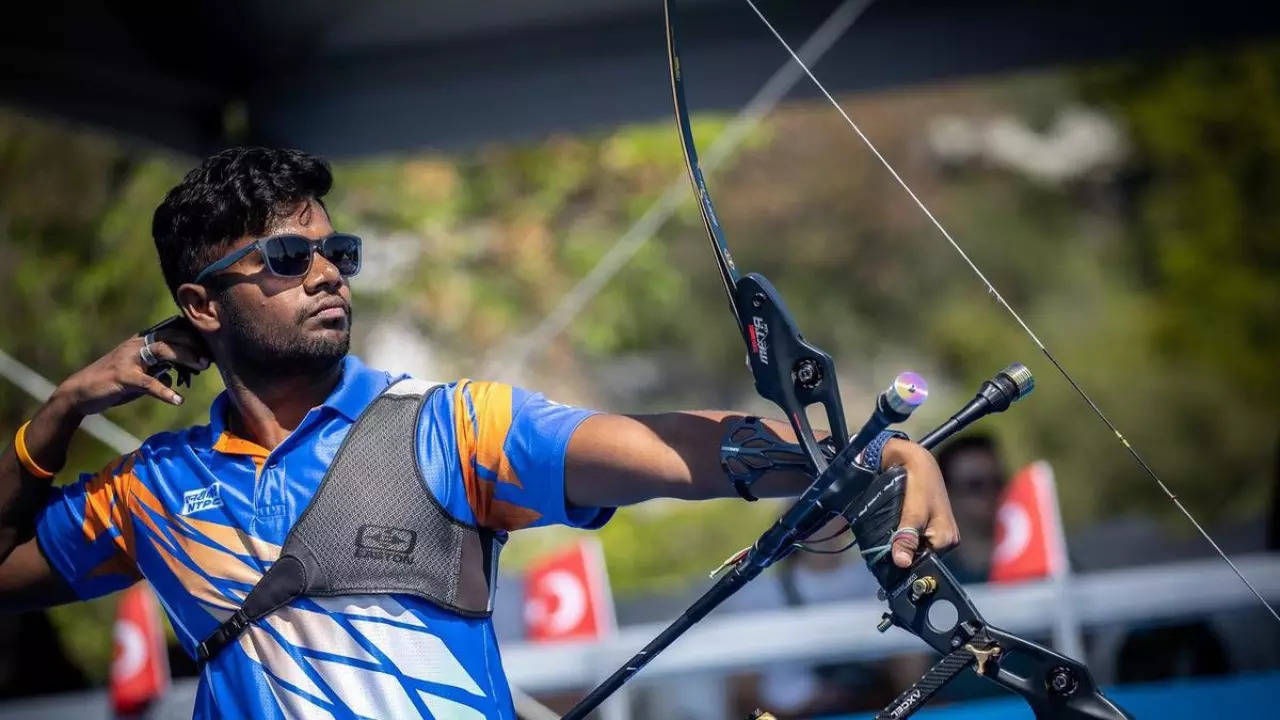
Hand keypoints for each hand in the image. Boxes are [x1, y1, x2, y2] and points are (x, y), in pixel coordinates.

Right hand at [54, 323, 210, 415]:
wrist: (80, 392)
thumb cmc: (114, 383)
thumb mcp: (140, 373)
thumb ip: (159, 370)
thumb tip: (180, 375)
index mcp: (141, 341)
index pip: (172, 330)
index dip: (193, 336)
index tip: (211, 346)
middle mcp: (136, 345)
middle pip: (171, 336)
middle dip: (194, 345)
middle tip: (210, 359)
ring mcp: (129, 359)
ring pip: (163, 350)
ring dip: (185, 357)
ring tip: (202, 368)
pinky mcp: (123, 376)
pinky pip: (148, 382)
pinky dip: (165, 391)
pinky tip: (178, 400)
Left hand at [881, 438, 958, 567]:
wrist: (918, 462)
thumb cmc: (920, 483)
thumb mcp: (913, 512)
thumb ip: (907, 537)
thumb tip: (902, 563)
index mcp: (947, 539)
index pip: (923, 563)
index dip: (904, 561)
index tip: (884, 560)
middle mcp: (947, 539)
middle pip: (920, 556)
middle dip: (902, 552)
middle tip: (880, 546)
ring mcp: (939, 532)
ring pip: (916, 546)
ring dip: (900, 543)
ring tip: (884, 537)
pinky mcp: (930, 524)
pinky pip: (915, 536)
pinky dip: (903, 535)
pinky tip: (892, 529)